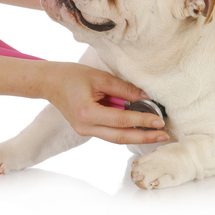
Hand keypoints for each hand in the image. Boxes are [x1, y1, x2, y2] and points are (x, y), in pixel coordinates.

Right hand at [41, 62, 168, 143]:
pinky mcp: (87, 130)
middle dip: (144, 137)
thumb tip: (147, 97)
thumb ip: (124, 89)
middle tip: (164, 136)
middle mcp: (85, 127)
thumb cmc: (73, 76)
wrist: (50, 82)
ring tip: (157, 135)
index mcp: (87, 113)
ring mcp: (85, 131)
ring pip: (116, 138)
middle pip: (120, 137)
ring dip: (137, 137)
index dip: (142, 121)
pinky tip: (140, 130)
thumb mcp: (100, 77)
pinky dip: (126, 132)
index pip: (121, 120)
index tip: (160, 120)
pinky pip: (110, 133)